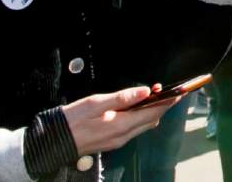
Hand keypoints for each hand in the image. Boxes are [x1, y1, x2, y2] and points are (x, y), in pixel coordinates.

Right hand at [62, 86, 178, 154]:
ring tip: (155, 96)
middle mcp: (123, 136)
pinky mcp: (112, 141)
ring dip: (152, 111)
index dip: (168, 101)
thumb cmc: (72, 120)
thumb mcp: (96, 103)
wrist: (53, 140)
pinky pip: (134, 129)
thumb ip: (122, 97)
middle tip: (168, 90)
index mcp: (120, 126)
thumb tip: (145, 91)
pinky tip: (138, 108)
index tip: (179, 91)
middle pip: (152, 120)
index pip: (153, 112)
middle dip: (163, 105)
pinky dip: (141, 118)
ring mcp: (118, 141)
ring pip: (144, 126)